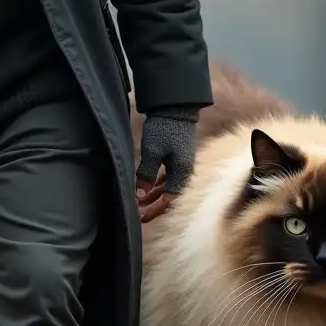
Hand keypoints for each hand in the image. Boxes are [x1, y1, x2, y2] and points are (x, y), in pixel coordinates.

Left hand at [135, 109, 198, 224]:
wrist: (174, 107)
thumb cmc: (164, 129)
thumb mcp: (152, 152)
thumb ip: (146, 175)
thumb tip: (140, 196)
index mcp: (182, 172)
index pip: (170, 198)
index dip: (156, 209)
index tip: (142, 217)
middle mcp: (185, 171)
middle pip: (171, 195)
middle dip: (155, 206)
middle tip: (140, 215)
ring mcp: (182, 164)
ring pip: (168, 186)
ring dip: (155, 195)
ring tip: (140, 203)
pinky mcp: (177, 157)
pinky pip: (168, 177)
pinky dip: (158, 184)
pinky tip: (148, 189)